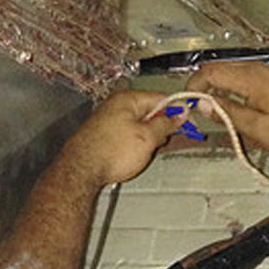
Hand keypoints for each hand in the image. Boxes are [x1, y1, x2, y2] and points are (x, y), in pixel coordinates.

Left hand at [64, 91, 184, 185]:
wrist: (81, 170)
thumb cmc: (110, 152)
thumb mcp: (148, 137)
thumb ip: (166, 124)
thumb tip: (178, 114)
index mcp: (128, 99)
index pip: (160, 98)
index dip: (176, 110)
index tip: (186, 121)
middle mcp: (116, 106)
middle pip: (149, 111)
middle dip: (161, 127)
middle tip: (165, 141)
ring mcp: (108, 120)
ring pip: (138, 125)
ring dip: (148, 138)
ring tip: (146, 152)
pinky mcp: (103, 135)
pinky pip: (127, 135)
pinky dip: (135, 144)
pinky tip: (133, 155)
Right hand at [187, 63, 268, 155]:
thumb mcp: (257, 128)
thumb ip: (227, 114)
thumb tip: (201, 103)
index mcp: (250, 78)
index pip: (209, 72)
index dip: (193, 87)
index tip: (188, 106)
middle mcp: (255, 68)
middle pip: (216, 70)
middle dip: (203, 90)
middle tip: (199, 114)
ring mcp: (263, 71)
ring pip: (227, 75)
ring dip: (217, 92)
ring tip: (216, 116)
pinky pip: (240, 79)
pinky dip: (231, 92)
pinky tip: (235, 111)